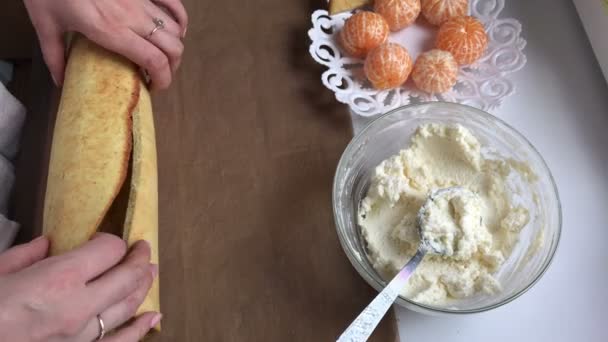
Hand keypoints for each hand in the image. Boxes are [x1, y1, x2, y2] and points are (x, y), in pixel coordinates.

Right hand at [0, 234, 159, 341]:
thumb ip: (25, 255)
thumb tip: (47, 243)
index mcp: (59, 278)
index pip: (108, 250)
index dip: (112, 240)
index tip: (107, 238)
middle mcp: (80, 306)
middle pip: (127, 276)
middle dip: (139, 258)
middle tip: (143, 248)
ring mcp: (83, 335)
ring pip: (128, 306)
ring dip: (143, 285)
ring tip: (150, 271)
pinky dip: (140, 329)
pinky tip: (154, 317)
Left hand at [23, 0, 187, 89]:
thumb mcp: (45, 24)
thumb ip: (54, 56)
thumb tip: (62, 82)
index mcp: (111, 30)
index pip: (154, 60)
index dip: (163, 79)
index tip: (155, 88)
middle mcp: (132, 16)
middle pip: (172, 48)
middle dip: (172, 68)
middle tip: (159, 76)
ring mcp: (141, 0)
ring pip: (175, 29)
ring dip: (175, 47)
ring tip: (164, 57)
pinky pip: (174, 4)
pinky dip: (180, 20)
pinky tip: (177, 30)